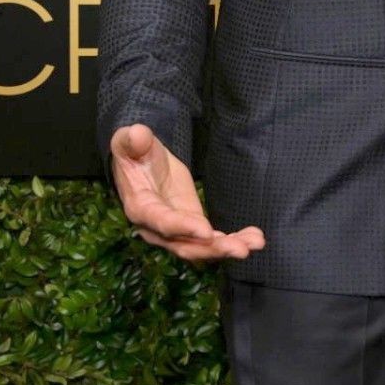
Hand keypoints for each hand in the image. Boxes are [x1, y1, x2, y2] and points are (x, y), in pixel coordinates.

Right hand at [109, 123, 264, 265]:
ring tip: (255, 243)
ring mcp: (176, 232)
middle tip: (241, 249)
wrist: (141, 164)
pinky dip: (233, 240)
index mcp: (141, 208)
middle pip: (185, 245)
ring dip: (228, 247)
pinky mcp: (192, 227)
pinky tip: (253, 237)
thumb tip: (139, 134)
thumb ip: (132, 140)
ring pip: (201, 247)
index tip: (207, 231)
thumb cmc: (134, 153)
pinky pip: (211, 240)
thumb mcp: (128, 142)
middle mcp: (157, 229)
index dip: (183, 228)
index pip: (162, 222)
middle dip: (213, 248)